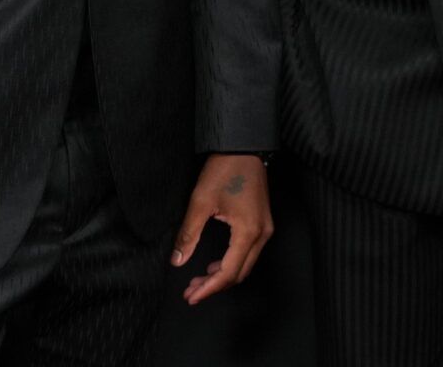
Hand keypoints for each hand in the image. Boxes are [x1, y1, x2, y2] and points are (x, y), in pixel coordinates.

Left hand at [173, 154, 272, 305]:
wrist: (243, 147)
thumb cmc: (225, 170)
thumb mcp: (200, 202)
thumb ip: (189, 234)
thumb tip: (178, 260)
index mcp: (248, 232)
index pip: (228, 272)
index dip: (209, 288)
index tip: (191, 296)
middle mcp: (262, 234)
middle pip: (239, 273)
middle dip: (214, 286)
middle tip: (191, 291)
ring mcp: (265, 228)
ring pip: (245, 265)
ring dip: (222, 276)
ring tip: (199, 280)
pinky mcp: (262, 223)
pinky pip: (248, 253)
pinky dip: (231, 263)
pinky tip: (214, 264)